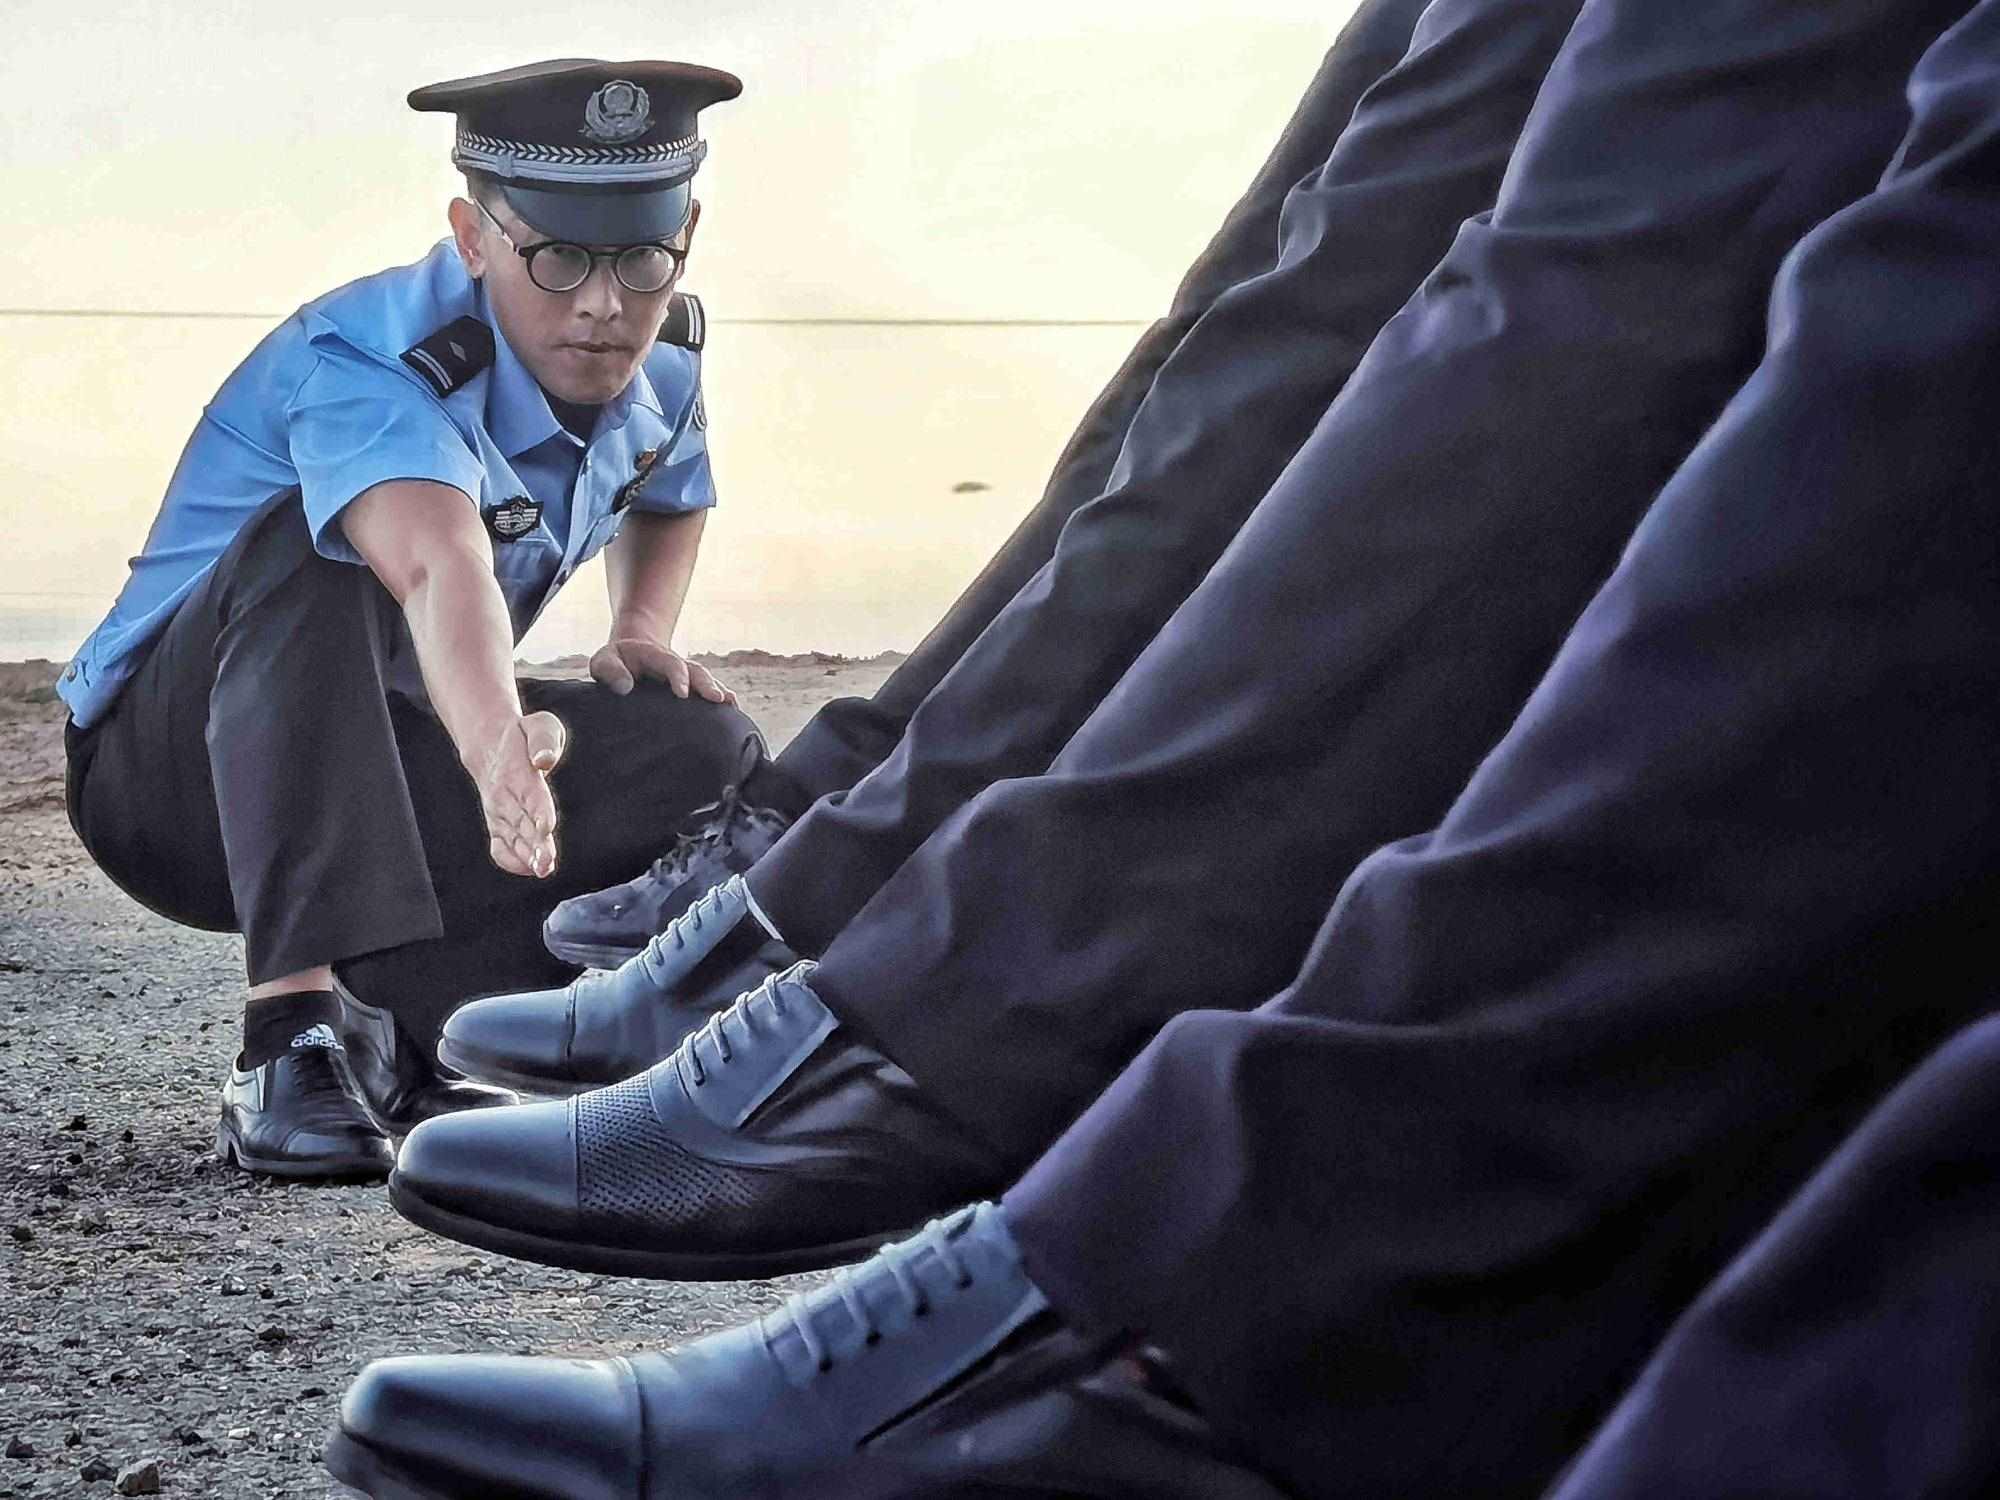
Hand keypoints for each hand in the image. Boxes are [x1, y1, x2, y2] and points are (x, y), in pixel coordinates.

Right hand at [467, 710, 567, 877]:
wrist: (489, 746)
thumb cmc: (523, 736)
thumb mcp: (539, 725)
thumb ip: (545, 740)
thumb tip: (544, 760)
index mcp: (518, 772)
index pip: (530, 795)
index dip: (538, 812)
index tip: (546, 828)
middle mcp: (506, 797)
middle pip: (522, 824)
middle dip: (534, 845)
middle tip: (546, 864)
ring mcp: (499, 813)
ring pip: (513, 839)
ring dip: (527, 857)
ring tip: (542, 871)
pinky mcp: (498, 825)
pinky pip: (500, 847)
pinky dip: (512, 860)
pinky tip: (530, 869)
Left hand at [589, 637, 737, 705]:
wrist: (630, 655)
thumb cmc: (615, 662)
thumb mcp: (603, 661)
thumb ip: (610, 670)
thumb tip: (625, 686)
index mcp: (654, 656)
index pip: (671, 663)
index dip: (678, 677)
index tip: (683, 695)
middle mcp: (675, 664)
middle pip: (695, 670)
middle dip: (706, 684)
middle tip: (716, 699)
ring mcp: (685, 675)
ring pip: (706, 680)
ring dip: (718, 691)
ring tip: (730, 704)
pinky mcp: (690, 687)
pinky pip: (708, 690)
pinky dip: (721, 698)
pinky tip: (733, 710)